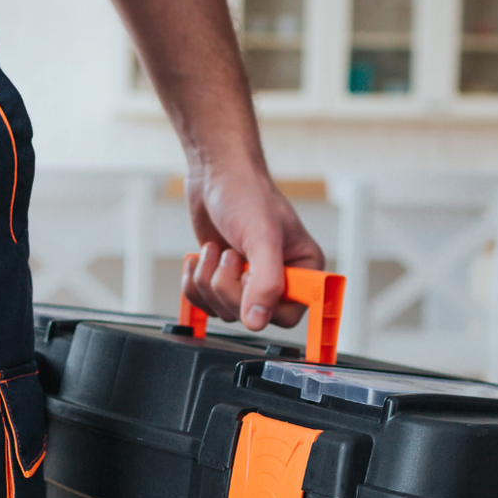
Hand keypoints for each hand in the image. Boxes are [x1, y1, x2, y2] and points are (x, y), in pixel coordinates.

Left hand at [182, 161, 326, 331]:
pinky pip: (204, 304)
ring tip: (215, 249)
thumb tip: (257, 321)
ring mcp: (249, 282)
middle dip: (227, 286)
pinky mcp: (224, 280)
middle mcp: (279, 280)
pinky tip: (199, 258)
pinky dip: (194, 282)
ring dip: (207, 280)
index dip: (261, 302)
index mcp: (303, 270)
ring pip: (223, 310)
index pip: (287, 315)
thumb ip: (265, 282)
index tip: (249, 276)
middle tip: (230, 254)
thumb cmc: (247, 194)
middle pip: (249, 316)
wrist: (216, 176)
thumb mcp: (261, 237)